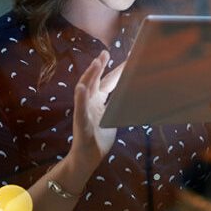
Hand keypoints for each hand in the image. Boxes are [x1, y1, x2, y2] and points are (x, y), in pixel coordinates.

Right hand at [70, 51, 124, 166]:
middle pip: (95, 81)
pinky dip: (81, 98)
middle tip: (105, 53)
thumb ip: (117, 106)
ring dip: (90, 76)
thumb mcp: (111, 118)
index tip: (127, 58)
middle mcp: (89, 103)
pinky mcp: (81, 124)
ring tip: (95, 63)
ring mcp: (84, 112)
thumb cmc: (99, 138)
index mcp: (98, 102)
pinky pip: (80, 110)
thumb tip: (131, 95)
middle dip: (99, 66)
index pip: (108, 82)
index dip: (117, 71)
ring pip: (85, 90)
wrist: (87, 158)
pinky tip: (82, 88)